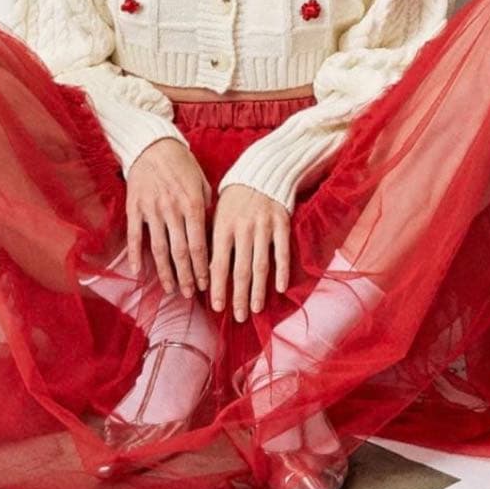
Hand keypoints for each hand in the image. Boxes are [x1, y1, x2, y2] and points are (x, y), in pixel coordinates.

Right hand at [125, 138, 211, 297]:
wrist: (153, 145)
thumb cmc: (182, 164)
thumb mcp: (202, 182)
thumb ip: (207, 207)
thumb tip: (211, 233)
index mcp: (193, 204)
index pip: (199, 244)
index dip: (202, 268)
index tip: (205, 285)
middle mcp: (173, 210)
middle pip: (180, 252)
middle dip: (186, 277)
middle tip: (189, 295)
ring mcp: (152, 210)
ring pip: (158, 249)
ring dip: (165, 272)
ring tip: (170, 290)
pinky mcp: (134, 207)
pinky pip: (134, 236)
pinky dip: (136, 256)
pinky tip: (139, 273)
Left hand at [209, 185, 289, 321]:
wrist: (262, 171)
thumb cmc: (235, 197)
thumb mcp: (217, 214)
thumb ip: (213, 241)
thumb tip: (207, 273)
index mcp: (223, 226)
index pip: (218, 263)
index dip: (217, 287)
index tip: (217, 308)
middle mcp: (243, 228)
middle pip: (240, 269)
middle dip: (238, 296)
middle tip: (238, 317)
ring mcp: (263, 226)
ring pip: (260, 264)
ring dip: (258, 290)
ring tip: (255, 309)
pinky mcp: (281, 223)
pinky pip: (282, 251)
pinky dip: (281, 270)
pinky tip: (279, 288)